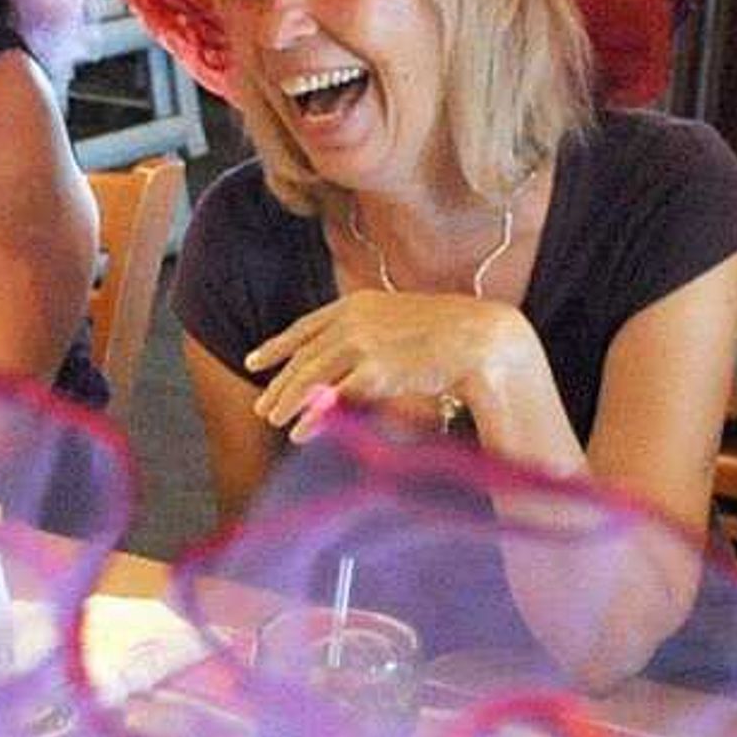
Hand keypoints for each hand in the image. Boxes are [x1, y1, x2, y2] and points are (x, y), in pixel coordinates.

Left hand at [245, 288, 529, 441]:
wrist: (481, 338)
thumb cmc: (447, 334)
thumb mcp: (398, 320)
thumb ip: (366, 333)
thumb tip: (344, 358)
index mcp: (356, 303)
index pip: (305, 326)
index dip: (277, 345)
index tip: (254, 362)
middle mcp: (353, 319)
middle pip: (303, 356)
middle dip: (280, 383)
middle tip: (263, 407)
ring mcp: (362, 343)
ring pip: (311, 377)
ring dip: (288, 402)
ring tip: (274, 421)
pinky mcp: (375, 370)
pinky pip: (334, 398)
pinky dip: (314, 418)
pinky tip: (301, 433)